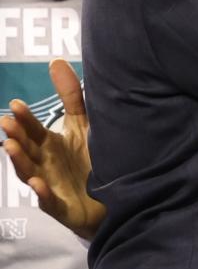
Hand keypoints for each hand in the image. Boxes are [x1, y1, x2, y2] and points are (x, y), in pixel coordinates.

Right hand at [0, 58, 104, 239]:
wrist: (115, 194)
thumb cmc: (92, 158)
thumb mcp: (83, 124)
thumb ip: (71, 96)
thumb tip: (55, 60)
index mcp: (48, 144)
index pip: (33, 129)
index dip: (25, 118)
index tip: (16, 104)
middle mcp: (45, 164)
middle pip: (26, 149)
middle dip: (15, 136)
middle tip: (6, 123)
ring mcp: (51, 186)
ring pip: (30, 173)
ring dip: (19, 161)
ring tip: (11, 147)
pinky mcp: (62, 207)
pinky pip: (50, 202)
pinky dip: (43, 194)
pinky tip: (38, 184)